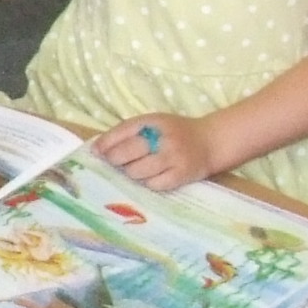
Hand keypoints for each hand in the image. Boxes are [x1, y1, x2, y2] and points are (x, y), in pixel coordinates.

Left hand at [91, 113, 217, 193]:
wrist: (210, 142)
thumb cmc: (175, 133)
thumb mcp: (153, 124)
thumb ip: (127, 132)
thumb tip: (97, 149)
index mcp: (153, 122)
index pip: (122, 131)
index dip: (105, 144)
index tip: (97, 153)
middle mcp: (163, 138)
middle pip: (126, 153)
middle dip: (115, 160)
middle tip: (118, 163)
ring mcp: (172, 158)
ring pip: (136, 172)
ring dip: (132, 173)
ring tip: (138, 169)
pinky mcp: (181, 175)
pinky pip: (153, 185)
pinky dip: (148, 183)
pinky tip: (152, 176)